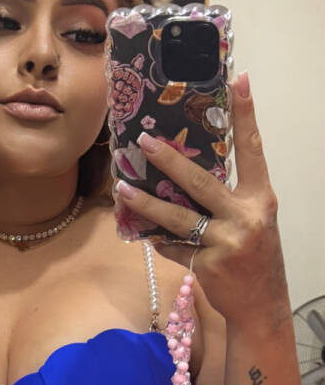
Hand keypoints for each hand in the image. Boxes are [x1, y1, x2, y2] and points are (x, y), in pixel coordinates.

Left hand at [115, 72, 288, 326]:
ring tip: (123, 188)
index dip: (246, 115)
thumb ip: (226, 199)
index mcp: (259, 198)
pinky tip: (147, 236)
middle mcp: (245, 217)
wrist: (261, 304)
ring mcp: (225, 242)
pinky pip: (174, 247)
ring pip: (177, 218)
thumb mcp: (251, 220)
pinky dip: (161, 242)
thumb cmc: (254, 255)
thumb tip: (182, 175)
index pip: (252, 149)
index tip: (238, 80)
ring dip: (146, 204)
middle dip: (169, 161)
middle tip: (144, 141)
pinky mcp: (206, 265)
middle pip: (200, 182)